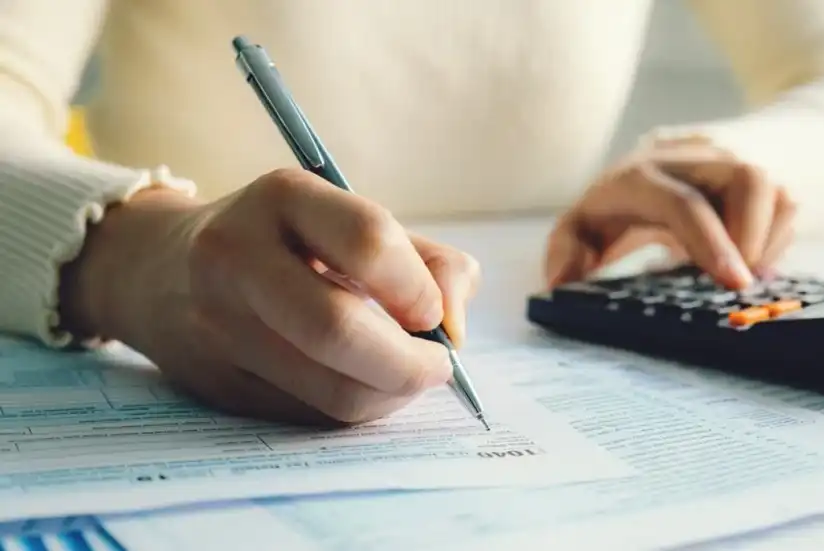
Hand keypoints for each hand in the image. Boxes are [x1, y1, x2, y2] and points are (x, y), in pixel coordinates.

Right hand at [60, 168, 480, 425]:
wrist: (160, 269)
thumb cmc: (286, 243)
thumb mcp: (351, 223)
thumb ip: (427, 261)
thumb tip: (455, 328)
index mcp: (282, 197)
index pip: (367, 242)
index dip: (418, 288)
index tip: (435, 314)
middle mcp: (237, 256)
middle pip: (338, 329)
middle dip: (409, 363)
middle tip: (438, 366)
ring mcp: (218, 324)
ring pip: (329, 388)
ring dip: (390, 394)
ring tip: (405, 375)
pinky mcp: (217, 382)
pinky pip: (310, 414)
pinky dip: (355, 407)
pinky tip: (363, 385)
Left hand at [545, 140, 795, 288]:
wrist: (663, 161)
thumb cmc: (618, 206)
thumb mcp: (584, 225)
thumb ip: (568, 252)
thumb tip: (561, 284)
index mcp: (640, 174)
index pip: (683, 201)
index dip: (710, 241)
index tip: (732, 283)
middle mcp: (692, 158)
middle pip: (747, 179)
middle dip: (752, 238)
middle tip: (741, 286)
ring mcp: (732, 160)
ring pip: (776, 191)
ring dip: (765, 240)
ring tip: (737, 271)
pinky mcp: (762, 170)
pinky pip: (789, 205)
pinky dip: (774, 240)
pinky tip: (746, 257)